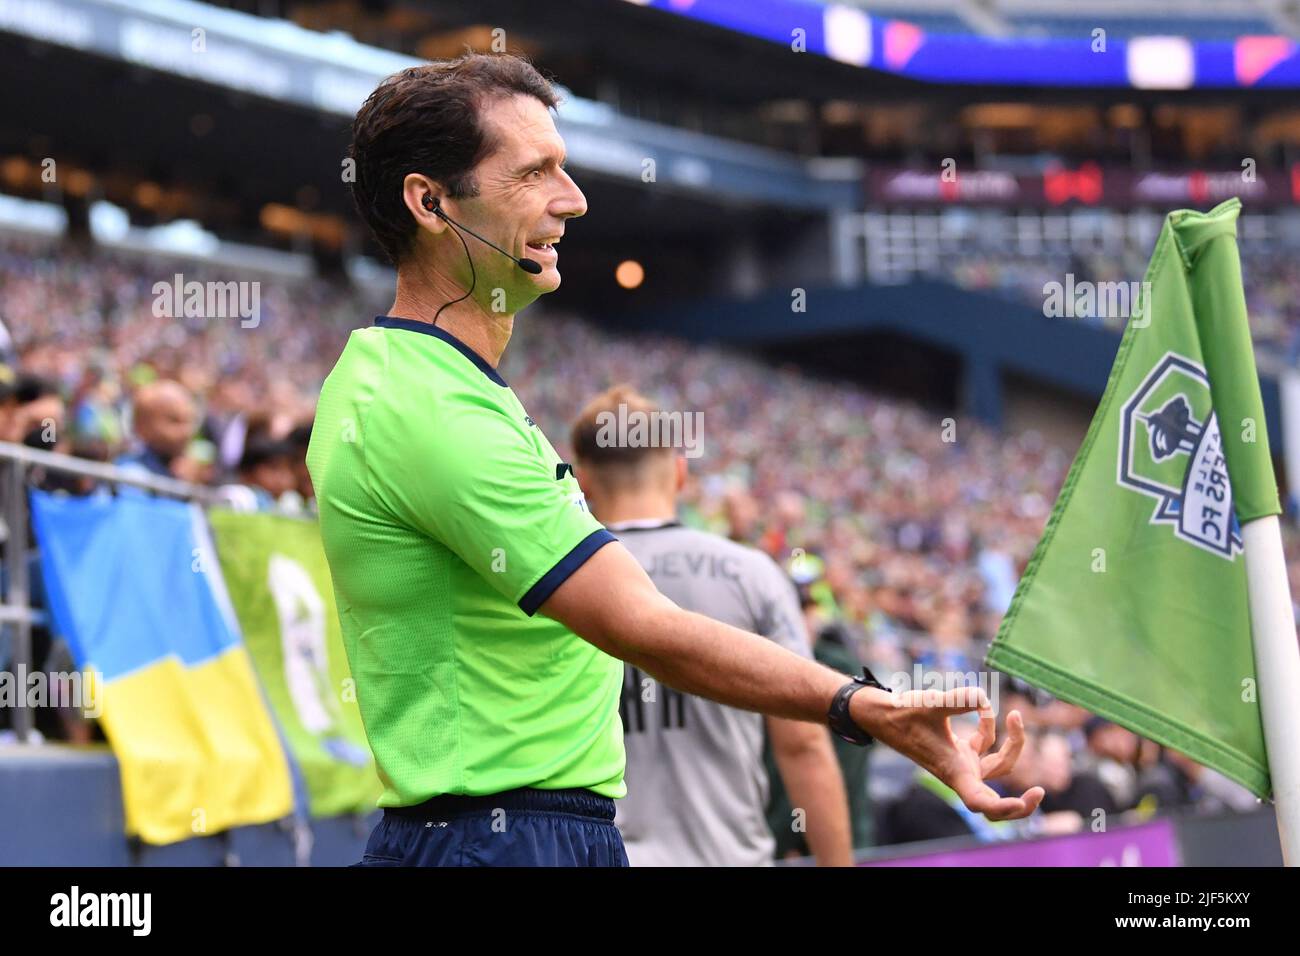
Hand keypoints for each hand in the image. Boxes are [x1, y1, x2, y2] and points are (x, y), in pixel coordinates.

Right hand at [854, 685, 1044, 821]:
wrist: (883, 715)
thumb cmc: (903, 714)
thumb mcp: (933, 703)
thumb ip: (962, 699)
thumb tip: (985, 700)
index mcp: (954, 771)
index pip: (981, 802)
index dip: (1003, 807)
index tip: (1021, 801)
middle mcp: (961, 772)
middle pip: (996, 798)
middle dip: (1021, 801)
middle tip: (1041, 792)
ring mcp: (962, 763)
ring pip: (998, 765)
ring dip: (1012, 744)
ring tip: (1015, 716)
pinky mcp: (960, 752)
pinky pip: (985, 746)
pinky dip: (990, 727)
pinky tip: (984, 706)